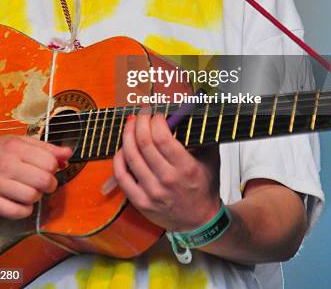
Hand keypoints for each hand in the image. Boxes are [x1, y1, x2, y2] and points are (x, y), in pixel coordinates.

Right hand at [0, 136, 70, 219]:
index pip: (49, 162)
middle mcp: (5, 165)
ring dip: (37, 196)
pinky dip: (25, 210)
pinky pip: (17, 212)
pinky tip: (22, 202)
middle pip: (43, 181)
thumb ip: (46, 148)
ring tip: (31, 190)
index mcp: (16, 147)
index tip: (49, 169)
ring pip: (32, 197)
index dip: (55, 168)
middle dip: (50, 184)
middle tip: (44, 182)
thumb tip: (68, 154)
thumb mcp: (21, 141)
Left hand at [113, 110, 220, 231]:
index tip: (156, 113)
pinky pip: (121, 176)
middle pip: (144, 143)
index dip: (155, 120)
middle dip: (140, 121)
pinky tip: (123, 147)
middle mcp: (167, 180)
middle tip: (142, 113)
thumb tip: (190, 109)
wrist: (200, 222)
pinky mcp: (140, 202)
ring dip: (128, 134)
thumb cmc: (205, 187)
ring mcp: (151, 192)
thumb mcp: (211, 158)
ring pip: (130, 156)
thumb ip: (202, 134)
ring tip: (131, 124)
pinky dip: (119, 158)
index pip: (161, 137)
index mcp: (185, 168)